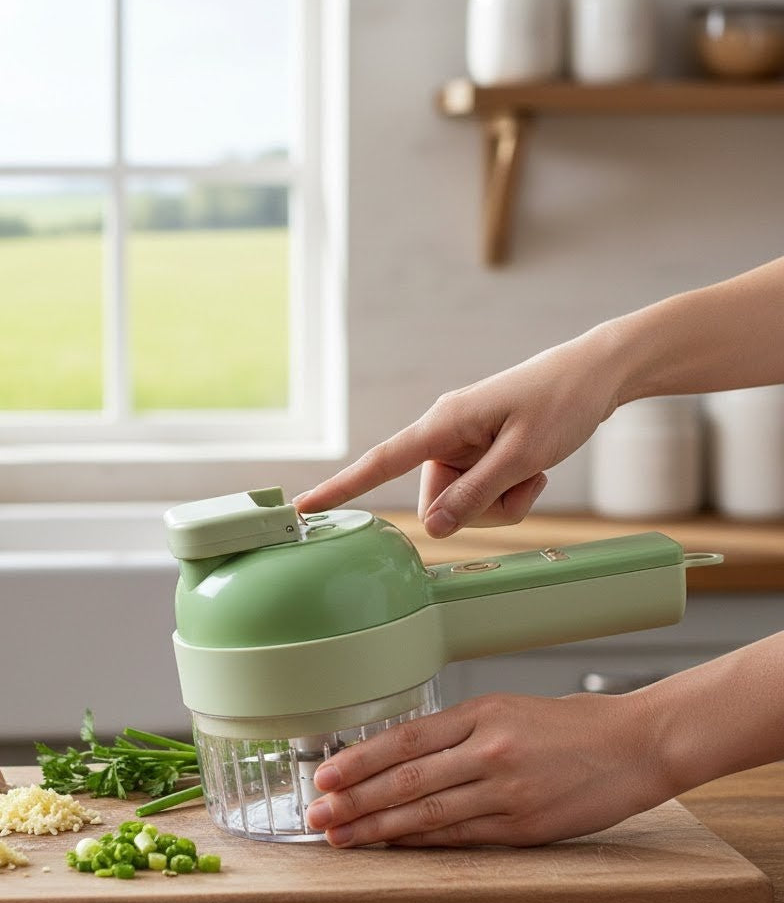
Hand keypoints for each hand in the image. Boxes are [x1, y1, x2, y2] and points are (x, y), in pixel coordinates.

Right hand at [295, 335, 623, 536]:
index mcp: (444, 424)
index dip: (341, 488)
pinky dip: (509, 490)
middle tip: (523, 479)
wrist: (597, 374)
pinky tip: (533, 467)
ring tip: (532, 469)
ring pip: (463, 500)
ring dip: (501, 499)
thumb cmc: (562, 403)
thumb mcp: (521, 457)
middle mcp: (446, 433)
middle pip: (439, 498)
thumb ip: (474, 495)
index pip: (380, 463)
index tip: (305, 507)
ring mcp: (463, 442)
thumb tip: (431, 528)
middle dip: (480, 505)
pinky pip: (481, 490)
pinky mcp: (480, 449)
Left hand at [304, 691, 672, 847]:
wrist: (635, 745)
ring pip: (428, 814)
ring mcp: (507, 791)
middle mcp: (488, 751)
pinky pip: (462, 837)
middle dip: (356, 800)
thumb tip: (404, 752)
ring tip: (342, 838)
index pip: (405, 739)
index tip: (326, 776)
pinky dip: (422, 844)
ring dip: (378, 829)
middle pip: (407, 779)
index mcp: (481, 714)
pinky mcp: (524, 827)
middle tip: (317, 816)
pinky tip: (393, 848)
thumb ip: (459, 730)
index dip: (360, 760)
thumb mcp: (508, 708)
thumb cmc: (570, 724)